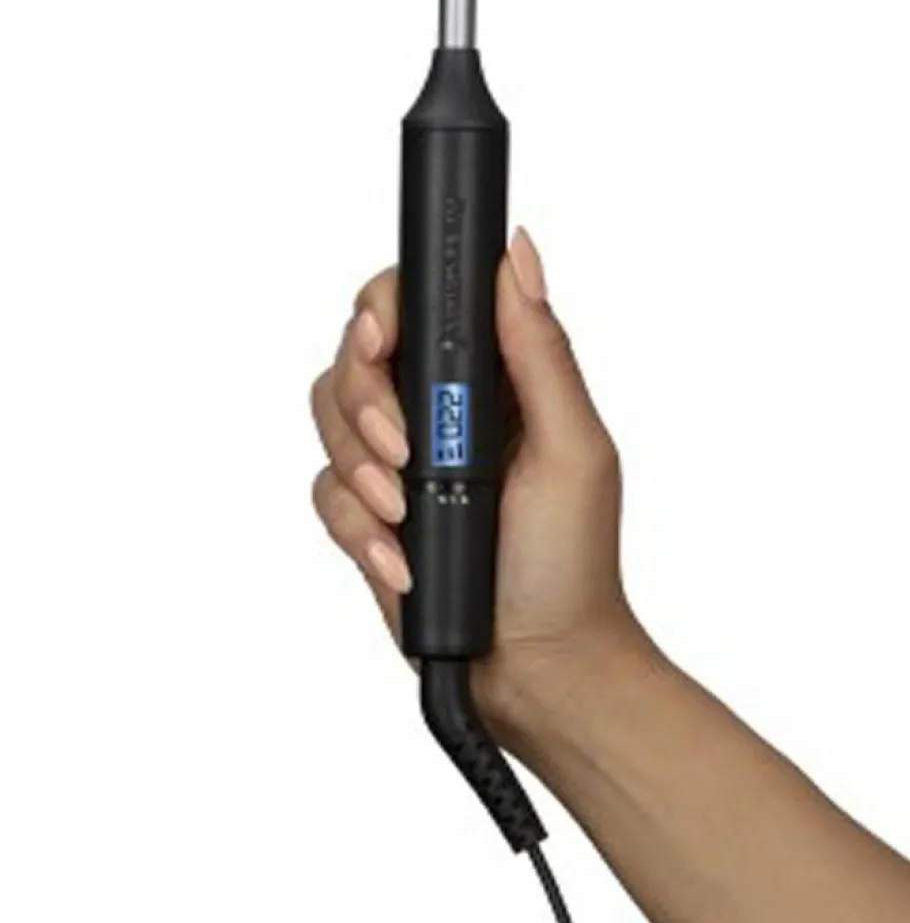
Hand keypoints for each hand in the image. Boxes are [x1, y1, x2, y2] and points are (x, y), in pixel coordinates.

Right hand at [310, 228, 635, 737]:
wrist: (538, 668)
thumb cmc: (572, 563)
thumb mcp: (572, 447)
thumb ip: (540, 349)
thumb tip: (520, 254)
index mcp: (494, 375)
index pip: (417, 303)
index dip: (386, 308)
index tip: (381, 338)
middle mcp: (440, 405)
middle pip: (355, 353)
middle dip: (367, 401)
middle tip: (403, 449)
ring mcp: (399, 459)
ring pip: (327, 417)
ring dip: (360, 468)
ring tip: (406, 512)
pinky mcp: (369, 514)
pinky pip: (323, 492)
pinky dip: (356, 528)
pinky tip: (401, 560)